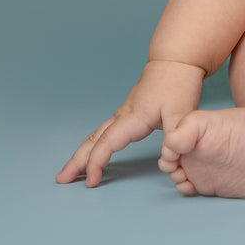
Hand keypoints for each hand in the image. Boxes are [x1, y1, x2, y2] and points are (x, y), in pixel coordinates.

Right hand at [55, 59, 204, 187]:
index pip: (107, 143)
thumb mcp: (183, 112)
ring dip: (81, 154)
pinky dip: (93, 146)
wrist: (175, 62)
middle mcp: (122, 116)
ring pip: (96, 136)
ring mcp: (123, 115)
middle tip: (61, 179)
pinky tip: (90, 154)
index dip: (96, 163)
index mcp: (133, 117)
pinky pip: (104, 133)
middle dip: (76, 161)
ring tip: (69, 172)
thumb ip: (176, 137)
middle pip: (93, 140)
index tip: (91, 182)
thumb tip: (168, 160)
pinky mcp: (127, 115)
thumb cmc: (177, 84)